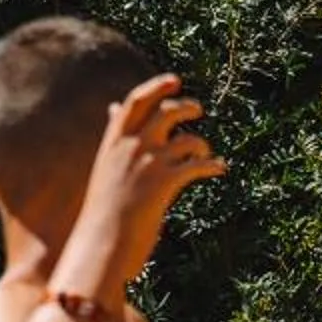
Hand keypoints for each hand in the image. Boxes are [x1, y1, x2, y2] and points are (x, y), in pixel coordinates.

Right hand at [58, 75, 225, 305]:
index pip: (134, 102)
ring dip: (202, 144)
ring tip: (207, 152)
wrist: (100, 242)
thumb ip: (115, 141)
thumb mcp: (106, 169)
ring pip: (186, 138)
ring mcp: (148, 163)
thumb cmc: (103, 211)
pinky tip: (221, 168)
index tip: (175, 79)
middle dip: (184, 106)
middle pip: (164, 112)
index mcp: (112, 143)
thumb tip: (113, 109)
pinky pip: (198, 164)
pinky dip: (213, 164)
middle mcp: (130, 147)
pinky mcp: (165, 182)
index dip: (155, 87)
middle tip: (198, 109)